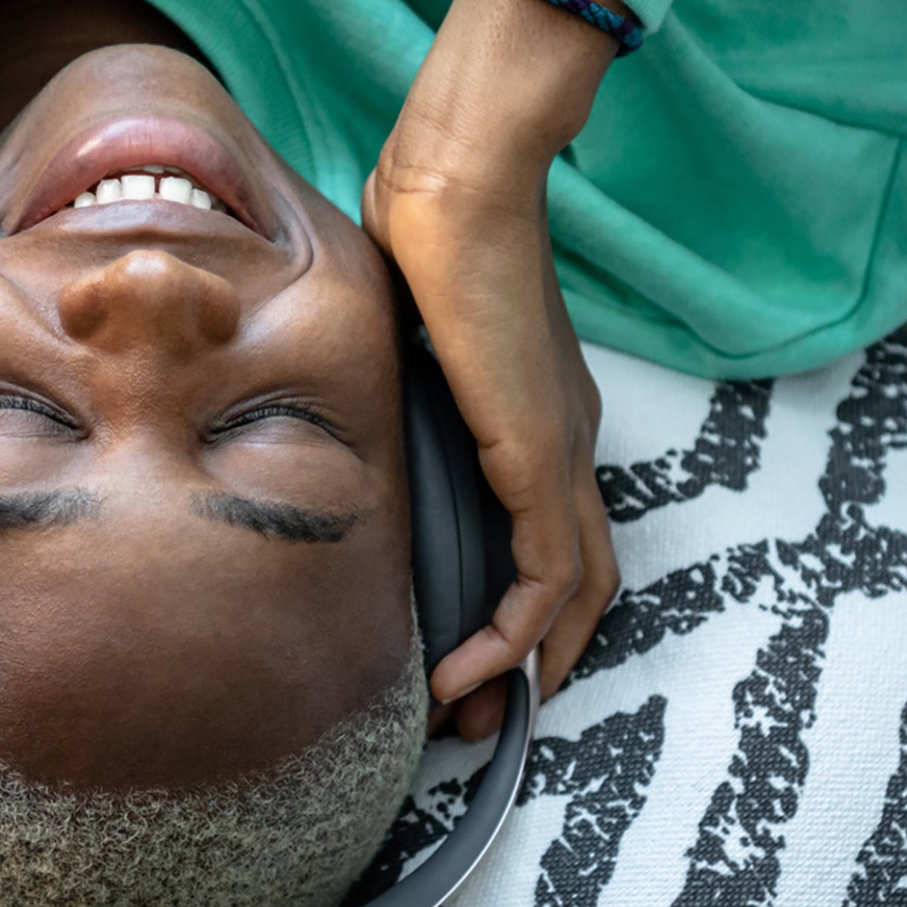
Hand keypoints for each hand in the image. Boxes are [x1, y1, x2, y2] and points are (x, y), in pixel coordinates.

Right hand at [364, 0, 622, 738]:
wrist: (457, 187)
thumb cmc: (424, 225)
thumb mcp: (398, 322)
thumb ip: (386, 371)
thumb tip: (326, 378)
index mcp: (540, 409)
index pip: (552, 528)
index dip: (521, 601)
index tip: (465, 649)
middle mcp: (566, 439)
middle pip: (579, 580)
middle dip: (532, 659)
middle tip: (476, 718)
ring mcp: (563, 451)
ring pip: (572, 594)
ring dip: (521, 667)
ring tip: (465, 718)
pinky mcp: (542, 460)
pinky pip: (544, 579)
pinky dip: (510, 639)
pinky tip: (459, 673)